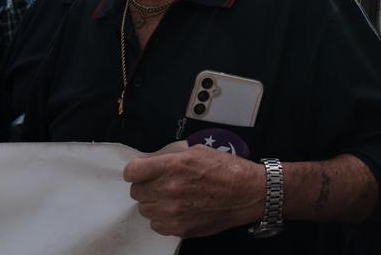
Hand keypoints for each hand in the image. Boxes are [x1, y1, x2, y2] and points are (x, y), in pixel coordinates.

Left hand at [123, 145, 263, 237]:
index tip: (141, 172)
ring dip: (154, 203)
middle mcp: (170, 189)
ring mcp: (173, 211)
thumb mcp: (199, 151)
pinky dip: (163, 218)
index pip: (133, 171)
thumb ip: (172, 157)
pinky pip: (156, 224)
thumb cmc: (227, 170)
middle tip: (163, 184)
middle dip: (147, 186)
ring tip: (173, 197)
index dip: (136, 171)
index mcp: (174, 165)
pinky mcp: (178, 228)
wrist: (248, 193)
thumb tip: (152, 164)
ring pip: (144, 209)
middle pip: (136, 191)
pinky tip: (178, 209)